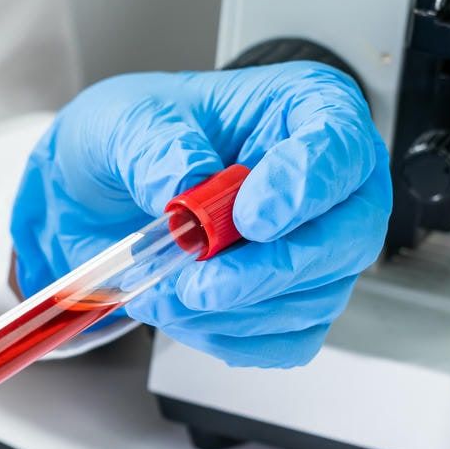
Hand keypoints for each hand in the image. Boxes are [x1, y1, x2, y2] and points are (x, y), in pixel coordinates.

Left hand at [11, 62, 390, 366]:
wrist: (100, 195)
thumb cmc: (136, 140)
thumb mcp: (125, 119)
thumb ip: (155, 147)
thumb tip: (186, 185)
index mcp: (306, 109)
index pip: (341, 147)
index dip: (304, 188)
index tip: (250, 218)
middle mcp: (328, 181)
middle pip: (348, 236)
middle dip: (273, 270)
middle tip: (203, 284)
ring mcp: (318, 245)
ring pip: (318, 298)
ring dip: (237, 311)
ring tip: (166, 294)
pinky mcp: (292, 299)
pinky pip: (289, 339)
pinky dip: (232, 337)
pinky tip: (184, 315)